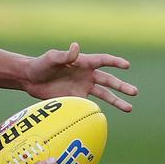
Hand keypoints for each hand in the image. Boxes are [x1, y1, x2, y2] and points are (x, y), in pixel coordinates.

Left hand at [23, 42, 138, 112]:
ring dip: (117, 100)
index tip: (127, 66)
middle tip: (135, 92)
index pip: (104, 61)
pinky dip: (97, 109)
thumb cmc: (40, 65)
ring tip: (130, 108)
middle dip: (122, 86)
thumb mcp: (52, 58)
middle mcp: (87, 75)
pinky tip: (104, 116)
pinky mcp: (76, 99)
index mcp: (83, 62)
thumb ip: (64, 55)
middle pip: (109, 80)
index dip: (115, 62)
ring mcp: (83, 87)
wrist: (29, 79)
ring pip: (104, 95)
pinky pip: (89, 105)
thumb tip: (76, 47)